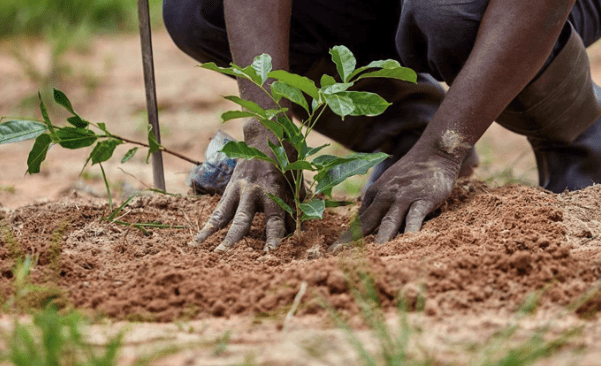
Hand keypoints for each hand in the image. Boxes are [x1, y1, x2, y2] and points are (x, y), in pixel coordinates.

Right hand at [190, 157, 292, 252]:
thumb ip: (295, 207)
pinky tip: (197, 242)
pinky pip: (217, 212)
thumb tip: (296, 232)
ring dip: (214, 235)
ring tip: (207, 253)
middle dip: (234, 238)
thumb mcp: (296, 183)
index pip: (274, 219)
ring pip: (224, 216)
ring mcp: (238, 191)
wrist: (265, 138)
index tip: (270, 252)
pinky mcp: (228, 191)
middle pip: (242, 219)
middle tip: (227, 255)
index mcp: (273, 191)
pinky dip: (208, 227)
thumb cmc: (285, 163)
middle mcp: (252, 192)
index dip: (273, 236)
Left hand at [330, 147, 460, 250]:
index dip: (346, 238)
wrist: (435, 152)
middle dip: (352, 241)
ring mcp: (403, 198)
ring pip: (389, 223)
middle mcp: (385, 196)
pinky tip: (406, 244)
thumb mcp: (387, 185)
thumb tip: (361, 224)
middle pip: (367, 223)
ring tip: (371, 258)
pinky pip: (414, 218)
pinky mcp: (423, 199)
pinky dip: (410, 231)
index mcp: (374, 194)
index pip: (359, 220)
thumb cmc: (411, 172)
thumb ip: (375, 204)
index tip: (333, 253)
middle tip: (338, 257)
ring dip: (379, 240)